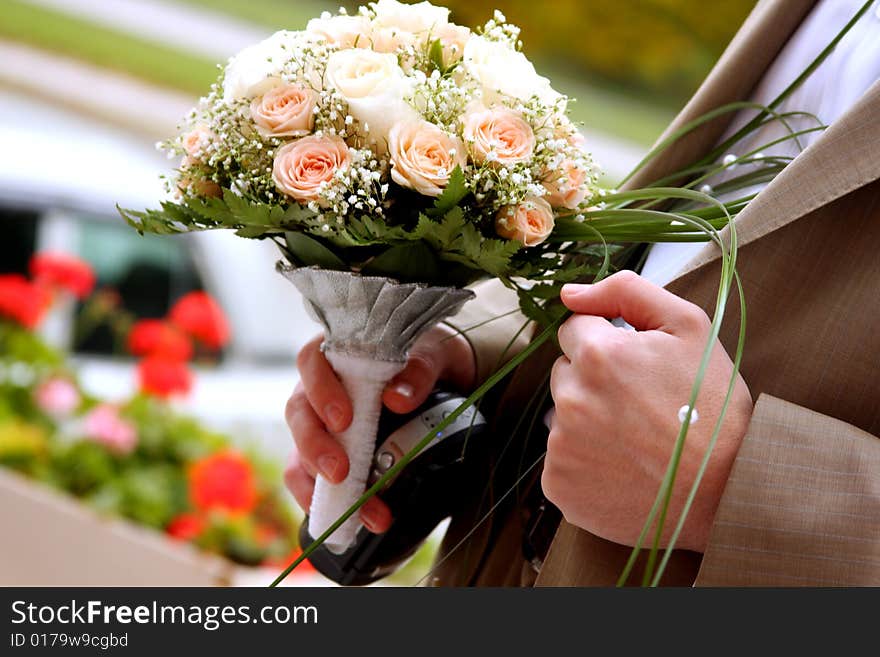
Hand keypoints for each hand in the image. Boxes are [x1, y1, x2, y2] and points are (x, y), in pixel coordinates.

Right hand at [284, 324, 474, 533]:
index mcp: (338, 351)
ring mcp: (322, 424)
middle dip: (315, 446)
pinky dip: (326, 504)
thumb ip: (419, 369)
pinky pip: (312, 482)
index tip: (344, 418)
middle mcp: (320, 387)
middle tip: (340, 471)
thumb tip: (397, 398)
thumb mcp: (434, 352)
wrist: (446, 378)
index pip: (312, 361)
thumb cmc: (429, 355)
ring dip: (322, 486)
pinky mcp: (330, 455)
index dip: (321, 390)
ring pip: (300, 453)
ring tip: (362, 510)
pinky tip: (352, 522)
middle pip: (299, 413)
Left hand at [543, 271, 752, 551]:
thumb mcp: (689, 327)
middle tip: (639, 405)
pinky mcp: (558, 484)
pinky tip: (621, 467)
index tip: (635, 367)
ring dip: (587, 420)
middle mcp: (571, 399)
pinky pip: (560, 458)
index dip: (606, 342)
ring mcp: (561, 446)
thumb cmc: (713, 407)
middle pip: (565, 372)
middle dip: (594, 380)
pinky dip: (583, 461)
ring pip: (562, 415)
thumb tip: (569, 293)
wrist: (728, 493)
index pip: (574, 329)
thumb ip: (625, 292)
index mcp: (597, 355)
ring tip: (634, 439)